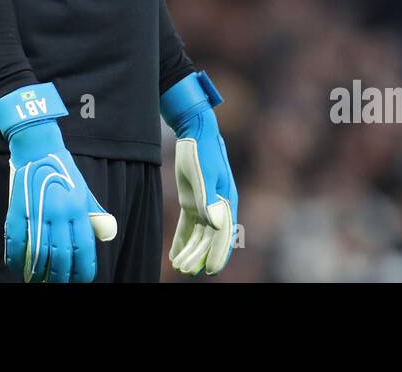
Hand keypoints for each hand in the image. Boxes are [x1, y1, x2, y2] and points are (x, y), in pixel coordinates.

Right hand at [0, 83, 116, 281]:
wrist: (37, 148)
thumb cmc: (62, 170)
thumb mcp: (83, 191)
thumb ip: (93, 215)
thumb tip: (105, 237)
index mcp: (78, 208)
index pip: (83, 249)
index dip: (82, 271)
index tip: (80, 281)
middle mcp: (59, 213)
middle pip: (61, 256)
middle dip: (60, 276)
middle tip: (57, 283)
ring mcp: (36, 212)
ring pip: (39, 254)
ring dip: (38, 272)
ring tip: (38, 279)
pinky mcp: (16, 210)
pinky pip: (15, 241)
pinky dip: (15, 258)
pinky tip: (17, 266)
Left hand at [161, 71, 237, 275]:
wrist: (194, 130)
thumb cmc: (200, 149)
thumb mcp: (202, 172)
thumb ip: (208, 198)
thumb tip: (216, 223)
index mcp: (225, 199)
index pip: (224, 232)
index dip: (218, 253)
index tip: (210, 270)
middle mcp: (218, 205)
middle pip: (210, 237)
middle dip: (199, 255)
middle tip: (185, 270)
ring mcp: (206, 204)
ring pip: (199, 234)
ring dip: (191, 251)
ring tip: (179, 267)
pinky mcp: (193, 201)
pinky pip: (189, 226)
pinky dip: (183, 241)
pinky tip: (175, 254)